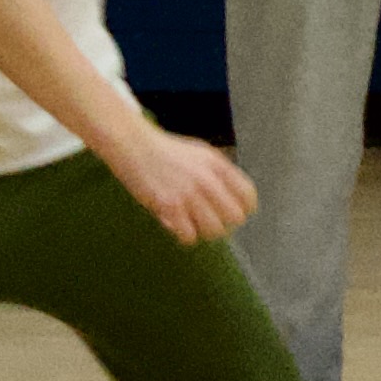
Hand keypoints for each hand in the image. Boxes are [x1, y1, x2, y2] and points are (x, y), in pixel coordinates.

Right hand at [107, 127, 258, 244]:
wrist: (133, 145)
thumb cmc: (165, 152)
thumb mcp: (200, 154)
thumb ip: (219, 174)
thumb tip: (237, 200)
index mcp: (218, 165)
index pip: (248, 197)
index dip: (243, 210)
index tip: (231, 214)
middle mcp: (207, 179)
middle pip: (235, 218)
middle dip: (225, 223)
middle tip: (210, 222)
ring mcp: (189, 193)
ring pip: (214, 230)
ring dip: (203, 231)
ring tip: (191, 224)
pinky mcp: (169, 206)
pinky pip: (189, 236)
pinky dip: (184, 235)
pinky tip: (175, 225)